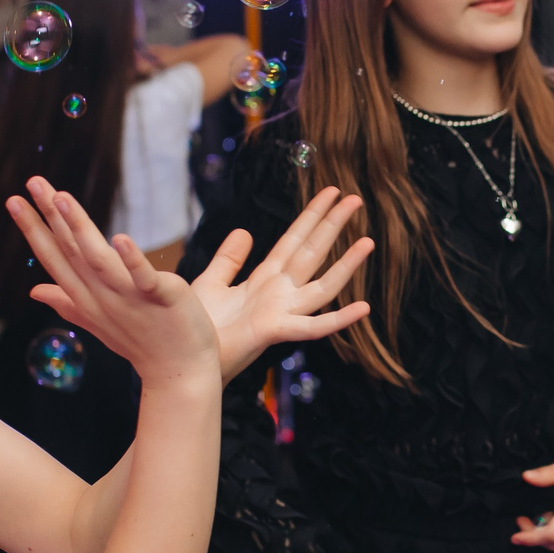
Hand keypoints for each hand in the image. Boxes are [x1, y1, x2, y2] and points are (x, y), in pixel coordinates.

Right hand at [6, 177, 221, 385]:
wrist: (178, 373)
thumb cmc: (141, 343)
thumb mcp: (97, 319)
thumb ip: (67, 302)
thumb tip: (35, 291)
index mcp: (86, 296)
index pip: (54, 257)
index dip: (34, 229)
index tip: (14, 200)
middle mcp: (101, 295)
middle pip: (70, 251)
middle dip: (48, 216)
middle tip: (31, 183)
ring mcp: (128, 297)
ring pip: (98, 259)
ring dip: (80, 228)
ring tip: (62, 198)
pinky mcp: (159, 297)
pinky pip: (142, 277)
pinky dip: (131, 259)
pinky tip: (120, 238)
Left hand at [185, 188, 373, 379]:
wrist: (185, 360)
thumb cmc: (197, 328)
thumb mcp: (211, 282)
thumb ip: (229, 259)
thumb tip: (245, 231)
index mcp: (264, 280)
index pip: (294, 240)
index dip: (312, 215)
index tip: (331, 192)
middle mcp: (279, 293)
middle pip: (312, 252)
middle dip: (332, 225)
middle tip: (355, 199)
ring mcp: (282, 312)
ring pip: (322, 285)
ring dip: (346, 264)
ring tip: (368, 241)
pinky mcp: (276, 331)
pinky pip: (313, 327)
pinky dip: (338, 319)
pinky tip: (363, 308)